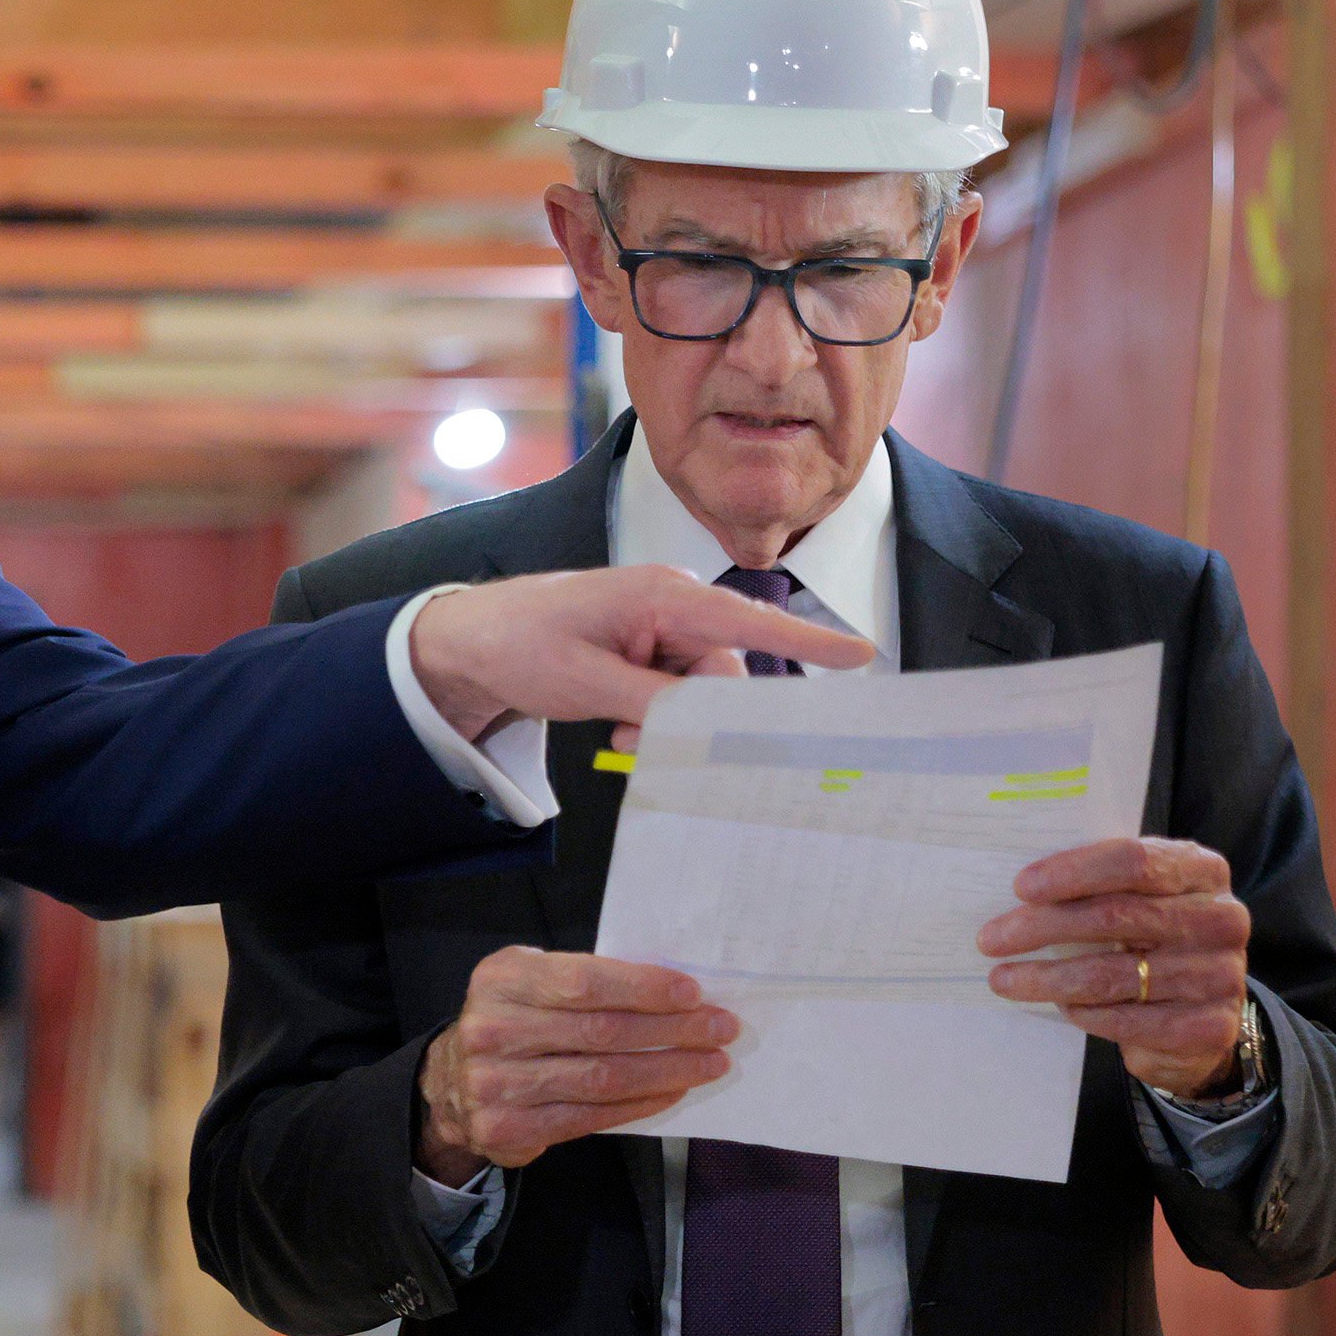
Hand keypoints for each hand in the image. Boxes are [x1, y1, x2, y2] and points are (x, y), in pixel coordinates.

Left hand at [407, 565, 875, 748]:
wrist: (474, 642)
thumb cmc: (521, 643)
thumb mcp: (586, 682)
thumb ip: (653, 704)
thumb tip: (704, 727)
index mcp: (662, 596)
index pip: (747, 622)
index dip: (807, 643)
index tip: (861, 656)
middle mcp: (672, 607)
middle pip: (725, 674)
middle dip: (695, 716)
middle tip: (634, 739)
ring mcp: (662, 630)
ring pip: (703, 693)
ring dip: (666, 723)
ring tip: (612, 730)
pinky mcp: (651, 654)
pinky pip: (679, 696)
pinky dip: (655, 718)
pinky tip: (616, 724)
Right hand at [418, 946, 736, 1180]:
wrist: (451, 1085)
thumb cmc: (512, 1021)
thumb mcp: (530, 981)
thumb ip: (583, 980)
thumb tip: (670, 992)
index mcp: (501, 980)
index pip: (583, 982)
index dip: (643, 989)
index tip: (693, 994)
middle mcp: (493, 1030)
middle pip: (600, 1032)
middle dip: (671, 1030)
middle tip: (720, 1029)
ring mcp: (497, 1085)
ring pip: (602, 1079)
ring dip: (667, 1070)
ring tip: (710, 1063)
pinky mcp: (511, 1129)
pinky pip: (591, 1117)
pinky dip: (640, 1104)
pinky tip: (673, 1091)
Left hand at [977, 837, 1251, 1098]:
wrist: (1204, 1010)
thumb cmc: (1153, 939)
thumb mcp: (1140, 899)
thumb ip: (1100, 886)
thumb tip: (1020, 890)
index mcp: (1202, 871)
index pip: (1133, 861)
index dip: (1072, 873)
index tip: (1020, 888)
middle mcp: (1221, 919)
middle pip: (1115, 916)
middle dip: (1041, 927)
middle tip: (991, 939)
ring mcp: (1220, 975)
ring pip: (1111, 974)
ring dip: (1045, 978)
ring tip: (1003, 979)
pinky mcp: (1208, 1027)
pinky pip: (1126, 1019)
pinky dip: (1081, 1012)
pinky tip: (1058, 1005)